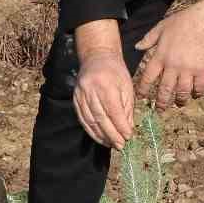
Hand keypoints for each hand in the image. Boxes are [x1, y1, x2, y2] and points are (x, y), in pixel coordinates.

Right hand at [72, 21, 134, 148]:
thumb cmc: (115, 71)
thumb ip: (127, 107)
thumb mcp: (127, 85)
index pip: (113, 110)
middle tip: (120, 145)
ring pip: (90, 120)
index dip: (121, 126)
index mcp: (106, 84)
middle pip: (101, 117)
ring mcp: (80, 94)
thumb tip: (128, 129)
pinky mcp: (75, 99)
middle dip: (111, 134)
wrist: (96, 57)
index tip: (128, 136)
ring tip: (111, 144)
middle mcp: (90, 89)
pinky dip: (91, 131)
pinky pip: (83, 119)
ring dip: (101, 135)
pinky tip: (100, 138)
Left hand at [135, 0, 203, 106]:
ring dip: (180, 100)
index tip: (141, 98)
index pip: (148, 78)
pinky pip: (199, 87)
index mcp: (160, 56)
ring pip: (182, 92)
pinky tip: (196, 94)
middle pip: (165, 90)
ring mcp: (188, 70)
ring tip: (179, 104)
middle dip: (161, 103)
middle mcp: (172, 66)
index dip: (143, 90)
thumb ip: (149, 39)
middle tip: (160, 110)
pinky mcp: (202, 70)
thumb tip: (137, 47)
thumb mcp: (161, 27)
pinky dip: (197, 93)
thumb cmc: (182, 21)